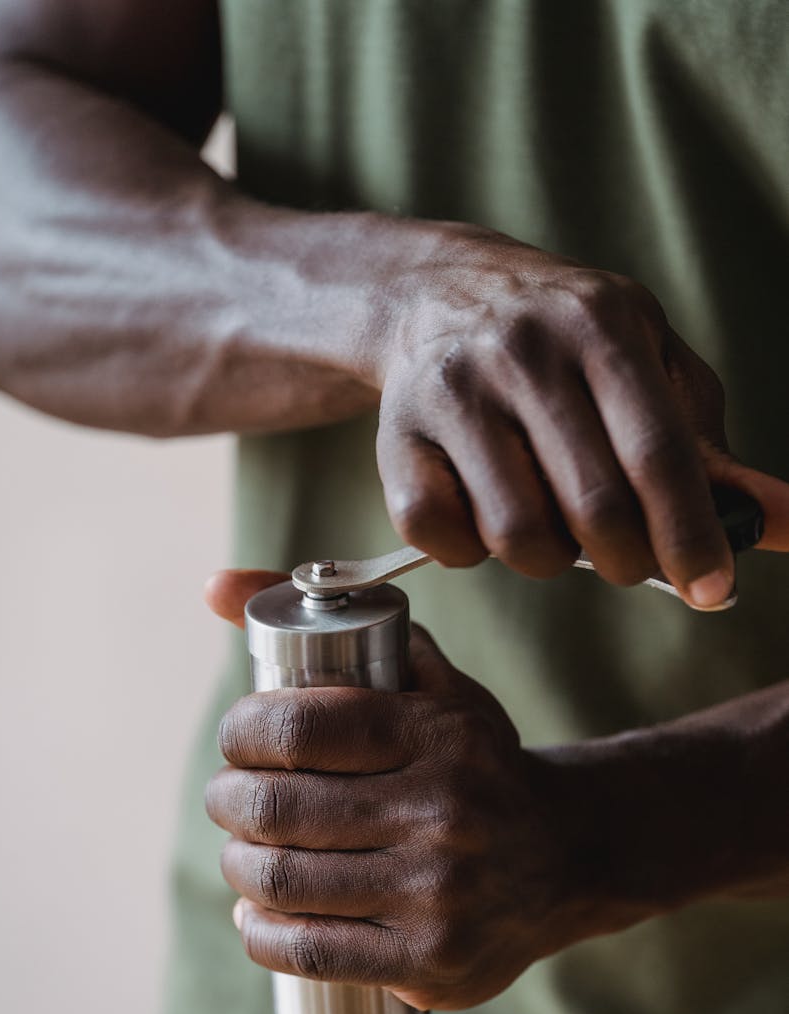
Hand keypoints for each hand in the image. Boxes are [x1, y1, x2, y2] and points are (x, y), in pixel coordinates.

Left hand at [204, 572, 612, 1010]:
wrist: (569, 855)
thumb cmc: (475, 760)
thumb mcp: (426, 677)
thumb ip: (331, 621)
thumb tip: (214, 587)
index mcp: (440, 734)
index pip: (298, 726)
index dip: (242, 732)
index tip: (240, 739)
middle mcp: (444, 813)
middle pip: (276, 807)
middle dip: (229, 799)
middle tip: (230, 797)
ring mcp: (439, 894)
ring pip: (282, 880)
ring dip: (239, 864)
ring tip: (244, 851)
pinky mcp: (431, 962)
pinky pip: (307, 951)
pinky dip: (259, 930)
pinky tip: (258, 911)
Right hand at [375, 225, 788, 607]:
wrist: (437, 291)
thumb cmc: (567, 343)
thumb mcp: (650, 365)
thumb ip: (710, 448)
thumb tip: (781, 525)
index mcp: (603, 326)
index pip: (660, 453)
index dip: (692, 534)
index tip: (714, 589)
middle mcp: (524, 352)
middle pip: (593, 507)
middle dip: (625, 560)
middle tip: (625, 560)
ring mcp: (453, 392)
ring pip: (516, 534)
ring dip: (546, 558)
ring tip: (549, 524)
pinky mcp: (395, 436)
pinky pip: (438, 536)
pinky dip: (468, 552)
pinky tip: (482, 516)